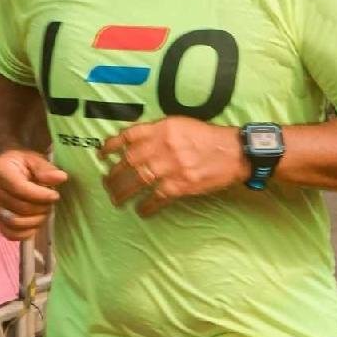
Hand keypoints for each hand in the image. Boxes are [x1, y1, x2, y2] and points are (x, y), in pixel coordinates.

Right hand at [0, 149, 67, 240]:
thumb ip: (46, 169)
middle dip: (41, 207)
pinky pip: (8, 233)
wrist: (8, 167)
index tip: (55, 195)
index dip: (40, 195)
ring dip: (35, 221)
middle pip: (19, 207)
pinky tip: (35, 225)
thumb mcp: (35, 159)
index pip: (20, 188)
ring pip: (15, 222)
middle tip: (51, 203)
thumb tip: (61, 178)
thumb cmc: (23, 162)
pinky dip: (24, 233)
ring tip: (45, 211)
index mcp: (0, 171)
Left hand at [98, 116, 245, 217]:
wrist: (234, 152)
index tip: (102, 155)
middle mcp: (164, 146)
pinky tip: (141, 211)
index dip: (112, 146)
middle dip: (113, 174)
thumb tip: (135, 144)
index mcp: (163, 129)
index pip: (129, 136)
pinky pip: (157, 198)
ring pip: (137, 181)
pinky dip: (146, 206)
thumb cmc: (209, 138)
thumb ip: (159, 132)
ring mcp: (171, 167)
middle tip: (106, 183)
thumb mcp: (183, 125)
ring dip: (123, 192)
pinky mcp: (181, 185)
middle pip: (129, 162)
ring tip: (116, 200)